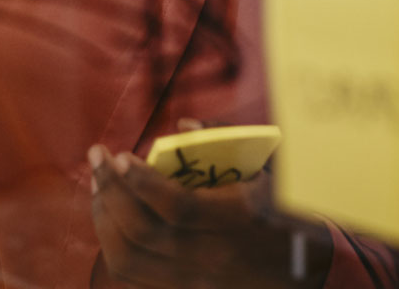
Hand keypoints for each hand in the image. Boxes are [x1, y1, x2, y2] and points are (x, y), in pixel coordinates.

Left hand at [89, 146, 330, 287]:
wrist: (301, 264)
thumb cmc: (284, 204)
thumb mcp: (269, 167)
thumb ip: (228, 140)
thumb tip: (182, 125)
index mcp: (239, 219)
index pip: (178, 208)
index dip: (144, 183)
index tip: (121, 155)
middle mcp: (213, 254)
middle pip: (145, 232)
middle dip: (112, 192)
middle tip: (98, 158)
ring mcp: (195, 278)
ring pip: (131, 258)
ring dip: (105, 218)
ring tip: (98, 184)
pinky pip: (134, 275)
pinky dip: (113, 244)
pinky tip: (108, 216)